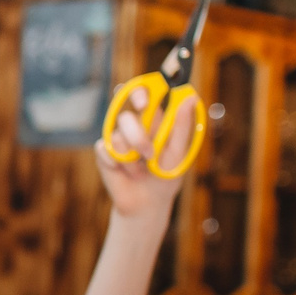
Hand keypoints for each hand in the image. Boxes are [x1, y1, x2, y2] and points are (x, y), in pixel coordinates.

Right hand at [93, 101, 191, 221]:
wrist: (146, 203)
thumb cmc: (166, 176)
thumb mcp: (178, 152)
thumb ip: (182, 125)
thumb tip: (191, 97)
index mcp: (153, 119)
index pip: (143, 94)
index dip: (140, 91)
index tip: (144, 102)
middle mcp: (133, 125)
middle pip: (127, 116)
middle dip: (137, 134)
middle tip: (147, 152)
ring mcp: (117, 138)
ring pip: (118, 135)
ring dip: (132, 157)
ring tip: (142, 170)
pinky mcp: (104, 152)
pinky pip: (105, 150)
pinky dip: (118, 164)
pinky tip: (125, 173)